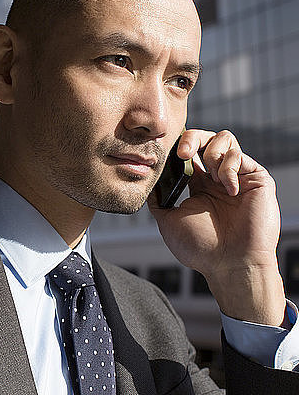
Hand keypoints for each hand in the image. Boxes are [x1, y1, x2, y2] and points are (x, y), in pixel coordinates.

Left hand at [148, 129, 285, 325]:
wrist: (229, 265)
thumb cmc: (200, 249)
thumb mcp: (168, 220)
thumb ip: (158, 200)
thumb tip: (146, 182)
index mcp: (199, 186)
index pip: (189, 153)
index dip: (178, 146)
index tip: (166, 150)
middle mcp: (218, 178)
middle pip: (206, 138)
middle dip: (192, 137)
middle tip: (182, 153)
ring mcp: (238, 177)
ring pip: (225, 138)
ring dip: (212, 152)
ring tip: (210, 176)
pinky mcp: (257, 179)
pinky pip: (240, 157)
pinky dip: (229, 168)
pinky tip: (229, 190)